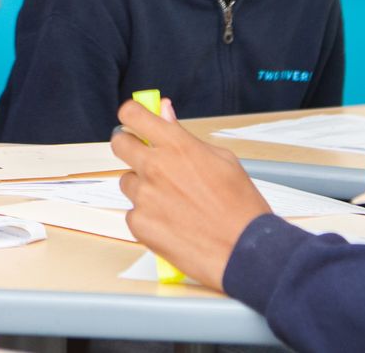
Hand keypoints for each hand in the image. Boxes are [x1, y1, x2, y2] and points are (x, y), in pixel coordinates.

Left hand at [112, 99, 267, 290]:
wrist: (244, 252)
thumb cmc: (240, 207)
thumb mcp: (221, 159)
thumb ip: (184, 135)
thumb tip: (164, 112)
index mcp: (176, 146)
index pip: (132, 114)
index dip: (132, 115)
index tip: (135, 121)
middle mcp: (155, 167)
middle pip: (119, 144)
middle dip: (130, 147)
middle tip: (147, 158)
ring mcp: (144, 196)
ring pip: (128, 181)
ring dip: (143, 186)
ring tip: (172, 201)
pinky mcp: (139, 224)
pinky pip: (133, 212)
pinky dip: (148, 216)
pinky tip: (172, 223)